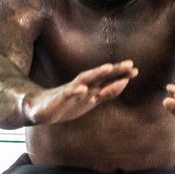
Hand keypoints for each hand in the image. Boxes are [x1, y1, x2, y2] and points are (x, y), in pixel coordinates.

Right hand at [23, 61, 137, 125]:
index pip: (108, 80)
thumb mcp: (91, 100)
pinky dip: (75, 91)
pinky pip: (67, 94)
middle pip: (99, 76)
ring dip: (95, 73)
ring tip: (108, 68)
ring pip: (84, 80)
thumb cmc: (66, 105)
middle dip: (114, 70)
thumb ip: (106, 93)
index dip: (120, 75)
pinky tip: (82, 89)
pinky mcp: (58, 98)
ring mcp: (70, 91)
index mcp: (90, 89)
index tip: (135, 70)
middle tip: (130, 64)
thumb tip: (124, 82)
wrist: (39, 109)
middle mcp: (82, 87)